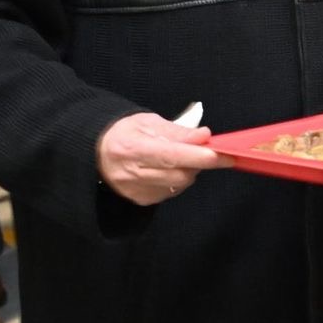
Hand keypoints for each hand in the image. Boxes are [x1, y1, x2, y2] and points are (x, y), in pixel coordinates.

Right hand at [96, 112, 227, 205]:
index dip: (200, 156)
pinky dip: (177, 180)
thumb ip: (178, 131)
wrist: (97, 152)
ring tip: (179, 157)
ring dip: (189, 171)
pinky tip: (168, 169)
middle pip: (179, 175)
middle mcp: (132, 173)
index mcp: (132, 148)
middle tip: (203, 151)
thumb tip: (204, 136)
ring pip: (178, 185)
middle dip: (198, 163)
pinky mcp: (141, 200)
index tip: (225, 155)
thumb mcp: (148, 122)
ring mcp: (136, 190)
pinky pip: (171, 192)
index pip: (172, 156)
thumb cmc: (125, 133)